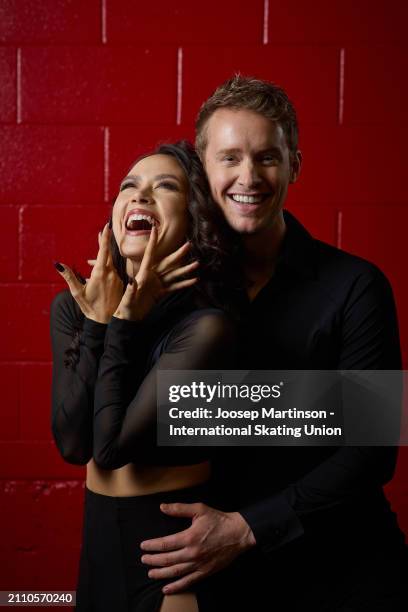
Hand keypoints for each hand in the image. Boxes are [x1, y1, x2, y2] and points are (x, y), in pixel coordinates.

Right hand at [54, 223, 123, 322]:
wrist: (105, 321)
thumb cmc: (89, 307)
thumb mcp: (77, 292)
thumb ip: (69, 277)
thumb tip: (58, 264)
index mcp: (100, 274)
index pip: (103, 252)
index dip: (104, 239)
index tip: (106, 227)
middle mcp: (111, 274)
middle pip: (108, 255)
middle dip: (104, 243)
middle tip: (103, 231)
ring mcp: (117, 279)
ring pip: (110, 264)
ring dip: (102, 260)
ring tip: (91, 262)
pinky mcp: (120, 284)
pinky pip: (113, 272)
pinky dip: (106, 270)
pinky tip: (98, 275)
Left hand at [113, 225, 198, 320]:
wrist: (128, 317)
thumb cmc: (126, 307)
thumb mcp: (128, 299)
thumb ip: (131, 291)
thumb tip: (133, 283)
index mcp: (144, 274)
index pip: (149, 255)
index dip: (152, 242)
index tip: (154, 229)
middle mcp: (152, 276)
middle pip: (168, 263)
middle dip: (178, 254)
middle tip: (188, 245)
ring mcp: (158, 284)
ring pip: (174, 274)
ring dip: (185, 270)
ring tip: (197, 264)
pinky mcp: (160, 293)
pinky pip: (174, 287)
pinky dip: (184, 284)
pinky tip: (194, 280)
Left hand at [140, 502, 255, 593]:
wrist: (238, 533)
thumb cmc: (218, 520)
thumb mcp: (199, 509)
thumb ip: (180, 509)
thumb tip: (162, 507)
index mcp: (189, 537)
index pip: (165, 543)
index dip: (152, 545)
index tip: (143, 546)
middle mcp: (192, 553)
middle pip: (167, 559)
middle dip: (153, 560)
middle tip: (144, 559)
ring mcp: (199, 564)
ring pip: (175, 572)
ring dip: (161, 573)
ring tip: (150, 573)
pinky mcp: (205, 571)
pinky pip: (188, 581)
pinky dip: (176, 586)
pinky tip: (166, 588)